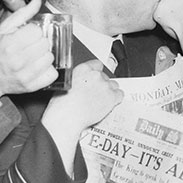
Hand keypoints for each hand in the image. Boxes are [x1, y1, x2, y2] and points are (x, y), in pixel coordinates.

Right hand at [0, 0, 56, 98]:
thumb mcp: (4, 28)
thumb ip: (23, 13)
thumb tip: (37, 0)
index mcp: (10, 44)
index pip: (37, 31)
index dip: (33, 31)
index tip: (26, 35)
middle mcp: (18, 60)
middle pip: (45, 43)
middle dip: (39, 42)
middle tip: (30, 46)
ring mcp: (26, 75)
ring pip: (50, 57)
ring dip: (44, 55)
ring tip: (33, 56)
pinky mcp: (32, 86)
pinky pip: (52, 74)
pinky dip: (48, 70)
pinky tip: (38, 67)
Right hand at [42, 60, 123, 176]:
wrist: (66, 118)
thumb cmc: (62, 105)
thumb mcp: (66, 84)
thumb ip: (78, 79)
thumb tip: (82, 82)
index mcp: (83, 69)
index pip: (97, 64)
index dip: (96, 73)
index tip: (96, 78)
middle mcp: (95, 75)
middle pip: (105, 76)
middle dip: (102, 84)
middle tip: (96, 94)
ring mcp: (105, 86)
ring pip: (114, 85)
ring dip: (109, 91)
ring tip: (101, 100)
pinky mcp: (112, 97)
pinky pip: (120, 95)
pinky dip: (116, 99)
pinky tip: (109, 103)